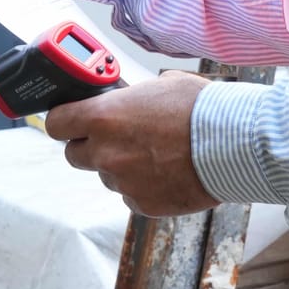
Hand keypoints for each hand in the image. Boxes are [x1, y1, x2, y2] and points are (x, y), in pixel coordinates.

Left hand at [46, 72, 218, 216]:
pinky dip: (143, 185)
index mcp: (104, 117)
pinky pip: (131, 195)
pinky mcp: (142, 204)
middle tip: (115, 137)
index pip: (56, 123)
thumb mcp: (162, 84)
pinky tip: (167, 171)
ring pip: (107, 175)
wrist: (232, 144)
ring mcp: (123, 182)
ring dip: (121, 166)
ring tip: (155, 153)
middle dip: (90, 145)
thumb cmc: (200, 107)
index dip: (64, 120)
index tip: (72, 119)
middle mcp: (106, 152)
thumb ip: (132, 96)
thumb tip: (123, 100)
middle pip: (74, 155)